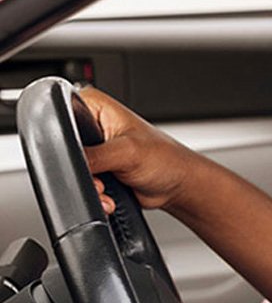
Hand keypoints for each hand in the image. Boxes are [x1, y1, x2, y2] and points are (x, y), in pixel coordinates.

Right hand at [77, 87, 201, 213]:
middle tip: (101, 177)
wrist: (177, 185)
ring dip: (89, 186)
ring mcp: (93, 148)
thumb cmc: (166, 159)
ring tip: (108, 188)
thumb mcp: (127, 152)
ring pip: (72, 170)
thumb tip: (72, 161)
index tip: (86, 157)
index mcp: (94, 106)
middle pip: (66, 148)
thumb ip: (94, 155)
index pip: (62, 117)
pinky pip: (81, 183)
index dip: (67, 141)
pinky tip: (109, 196)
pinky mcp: (96, 168)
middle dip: (82, 171)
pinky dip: (92, 194)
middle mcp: (92, 124)